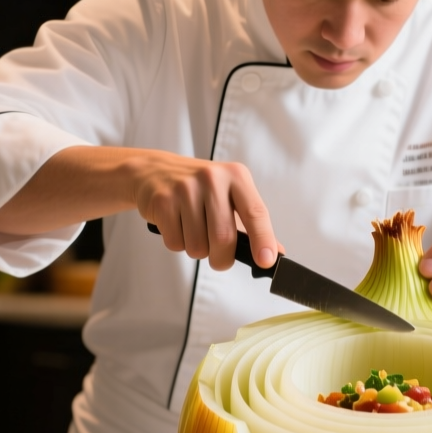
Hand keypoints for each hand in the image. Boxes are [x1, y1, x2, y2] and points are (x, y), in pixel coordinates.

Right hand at [132, 151, 279, 271]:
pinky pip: (175, 243)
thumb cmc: (200, 189)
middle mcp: (212, 178)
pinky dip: (178, 244)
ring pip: (197, 245)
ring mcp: (185, 188)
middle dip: (222, 259)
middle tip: (219, 259)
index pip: (255, 212)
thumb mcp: (231, 196)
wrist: (155, 172)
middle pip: (223, 237)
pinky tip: (177, 225)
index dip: (263, 239)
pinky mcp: (163, 201)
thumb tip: (276, 252)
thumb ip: (252, 224)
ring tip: (193, 232)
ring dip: (197, 251)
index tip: (266, 261)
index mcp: (236, 176)